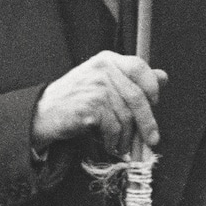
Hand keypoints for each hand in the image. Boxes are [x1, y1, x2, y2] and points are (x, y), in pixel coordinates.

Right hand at [31, 51, 165, 154]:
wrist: (43, 113)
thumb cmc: (75, 99)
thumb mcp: (103, 82)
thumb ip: (132, 79)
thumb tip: (163, 77)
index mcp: (107, 60)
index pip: (139, 67)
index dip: (151, 86)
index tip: (155, 102)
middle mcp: (102, 70)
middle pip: (137, 97)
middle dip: (147, 122)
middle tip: (151, 139)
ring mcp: (96, 87)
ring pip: (126, 117)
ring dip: (127, 137)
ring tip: (122, 145)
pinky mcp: (89, 107)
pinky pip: (113, 128)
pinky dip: (114, 141)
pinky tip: (109, 144)